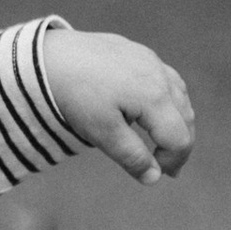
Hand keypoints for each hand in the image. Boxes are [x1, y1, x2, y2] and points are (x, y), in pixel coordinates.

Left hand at [41, 26, 195, 184]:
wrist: (46, 57)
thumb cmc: (75, 96)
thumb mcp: (102, 133)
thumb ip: (132, 157)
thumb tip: (154, 178)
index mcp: (155, 97)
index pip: (179, 138)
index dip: (172, 161)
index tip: (156, 174)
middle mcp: (159, 74)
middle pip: (185, 116)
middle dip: (178, 143)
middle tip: (166, 166)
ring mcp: (149, 59)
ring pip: (178, 94)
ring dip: (175, 119)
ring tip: (162, 140)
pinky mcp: (135, 51)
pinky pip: (163, 77)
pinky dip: (164, 98)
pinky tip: (148, 108)